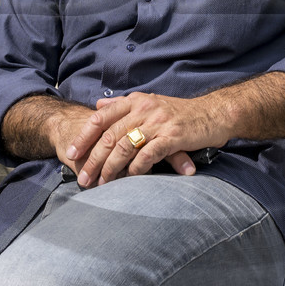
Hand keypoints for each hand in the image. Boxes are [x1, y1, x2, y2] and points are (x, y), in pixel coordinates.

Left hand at [65, 92, 225, 186]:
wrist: (214, 113)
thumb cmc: (180, 113)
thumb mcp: (149, 103)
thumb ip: (122, 105)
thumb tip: (97, 106)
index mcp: (135, 101)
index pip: (101, 117)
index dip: (84, 136)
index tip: (70, 153)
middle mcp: (144, 109)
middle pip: (109, 135)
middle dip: (93, 159)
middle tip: (83, 178)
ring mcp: (158, 122)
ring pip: (124, 146)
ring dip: (110, 168)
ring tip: (102, 184)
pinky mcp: (173, 136)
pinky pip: (148, 154)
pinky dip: (136, 169)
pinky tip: (129, 180)